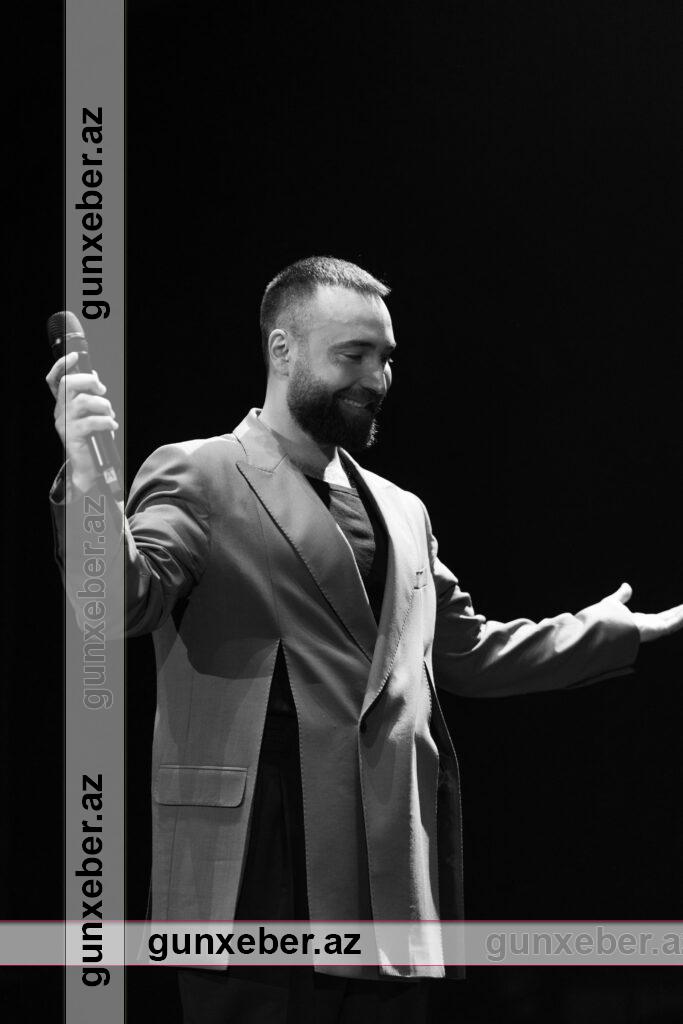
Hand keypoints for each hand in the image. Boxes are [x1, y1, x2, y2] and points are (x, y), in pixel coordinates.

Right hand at [45, 350, 117, 492]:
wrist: (90, 466)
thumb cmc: (93, 438)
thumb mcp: (92, 413)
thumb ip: (91, 396)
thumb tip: (94, 376)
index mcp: (65, 403)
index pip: (55, 380)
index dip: (61, 366)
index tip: (75, 356)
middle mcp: (61, 411)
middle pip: (68, 384)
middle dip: (89, 381)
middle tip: (102, 390)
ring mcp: (65, 423)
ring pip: (83, 402)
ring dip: (103, 405)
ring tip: (110, 415)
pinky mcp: (72, 435)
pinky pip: (90, 422)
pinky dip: (105, 421)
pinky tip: (111, 426)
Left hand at [607, 582, 682, 643]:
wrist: (606, 626)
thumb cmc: (606, 618)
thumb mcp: (614, 602)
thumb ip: (622, 595)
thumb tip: (626, 585)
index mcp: (640, 622)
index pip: (661, 617)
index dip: (672, 612)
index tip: (680, 608)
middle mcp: (649, 627)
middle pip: (671, 619)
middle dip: (680, 613)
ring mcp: (653, 629)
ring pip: (674, 621)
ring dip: (682, 615)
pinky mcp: (656, 630)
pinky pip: (673, 623)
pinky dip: (681, 618)